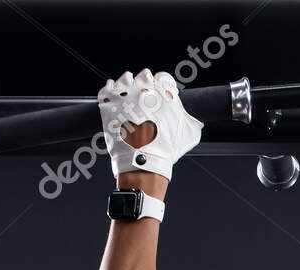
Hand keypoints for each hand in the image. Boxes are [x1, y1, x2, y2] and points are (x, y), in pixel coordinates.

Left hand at [99, 69, 201, 183]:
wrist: (143, 162)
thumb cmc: (166, 150)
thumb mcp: (187, 134)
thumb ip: (188, 119)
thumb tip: (192, 119)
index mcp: (165, 93)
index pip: (163, 77)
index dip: (161, 85)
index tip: (159, 92)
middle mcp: (145, 89)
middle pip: (144, 75)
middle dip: (144, 85)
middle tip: (143, 98)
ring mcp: (126, 94)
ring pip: (125, 79)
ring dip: (126, 85)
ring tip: (127, 97)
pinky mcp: (110, 102)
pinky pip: (107, 88)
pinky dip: (110, 91)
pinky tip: (114, 99)